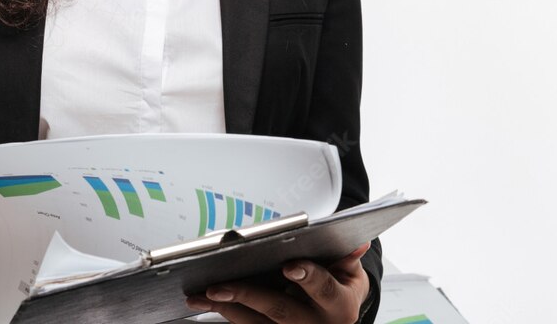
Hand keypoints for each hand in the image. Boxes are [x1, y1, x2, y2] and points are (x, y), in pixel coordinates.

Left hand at [184, 241, 371, 323]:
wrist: (338, 319)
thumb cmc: (341, 289)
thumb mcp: (351, 274)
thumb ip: (347, 257)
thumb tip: (356, 241)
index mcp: (339, 306)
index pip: (324, 289)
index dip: (308, 277)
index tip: (290, 266)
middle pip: (279, 309)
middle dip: (247, 295)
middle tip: (219, 285)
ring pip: (256, 322)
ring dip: (225, 307)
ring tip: (200, 294)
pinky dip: (226, 312)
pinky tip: (206, 301)